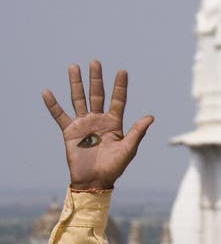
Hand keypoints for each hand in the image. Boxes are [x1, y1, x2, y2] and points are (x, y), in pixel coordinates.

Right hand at [42, 60, 153, 189]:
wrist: (95, 181)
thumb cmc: (114, 168)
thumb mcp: (128, 149)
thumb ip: (137, 132)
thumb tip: (151, 116)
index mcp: (114, 123)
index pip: (118, 100)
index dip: (120, 86)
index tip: (122, 71)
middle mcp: (98, 120)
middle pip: (97, 95)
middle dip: (96, 79)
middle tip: (95, 62)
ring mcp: (83, 124)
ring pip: (79, 99)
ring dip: (76, 84)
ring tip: (74, 67)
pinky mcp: (70, 132)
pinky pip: (59, 115)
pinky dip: (52, 104)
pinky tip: (46, 92)